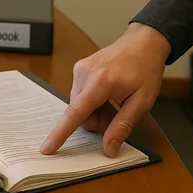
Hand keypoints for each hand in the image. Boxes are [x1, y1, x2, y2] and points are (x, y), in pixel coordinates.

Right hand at [40, 23, 170, 157]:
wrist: (143, 43)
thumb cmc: (146, 70)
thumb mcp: (141, 102)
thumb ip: (122, 126)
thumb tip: (108, 149)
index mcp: (100, 82)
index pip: (75, 113)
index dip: (60, 134)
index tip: (47, 148)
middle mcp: (84, 74)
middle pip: (78, 112)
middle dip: (95, 121)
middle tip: (116, 115)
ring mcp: (80, 69)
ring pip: (78, 105)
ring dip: (94, 111)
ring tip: (114, 103)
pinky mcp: (79, 68)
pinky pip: (79, 94)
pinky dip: (92, 101)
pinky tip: (107, 95)